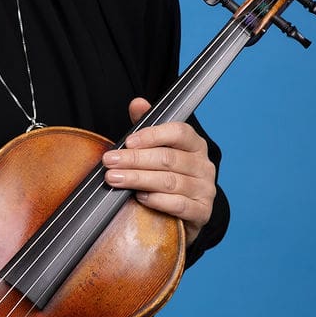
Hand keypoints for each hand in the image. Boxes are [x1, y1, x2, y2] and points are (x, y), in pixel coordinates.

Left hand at [100, 97, 215, 246]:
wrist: (184, 213)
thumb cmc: (168, 176)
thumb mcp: (158, 150)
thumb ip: (147, 127)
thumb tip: (137, 103)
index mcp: (195, 145)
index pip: (178, 132)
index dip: (152, 135)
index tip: (127, 141)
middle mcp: (204, 165)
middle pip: (168, 158)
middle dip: (135, 159)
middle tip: (110, 162)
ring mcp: (205, 189)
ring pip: (169, 181)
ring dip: (138, 179)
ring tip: (116, 179)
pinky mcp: (202, 211)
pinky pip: (179, 204)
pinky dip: (157, 200)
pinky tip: (140, 197)